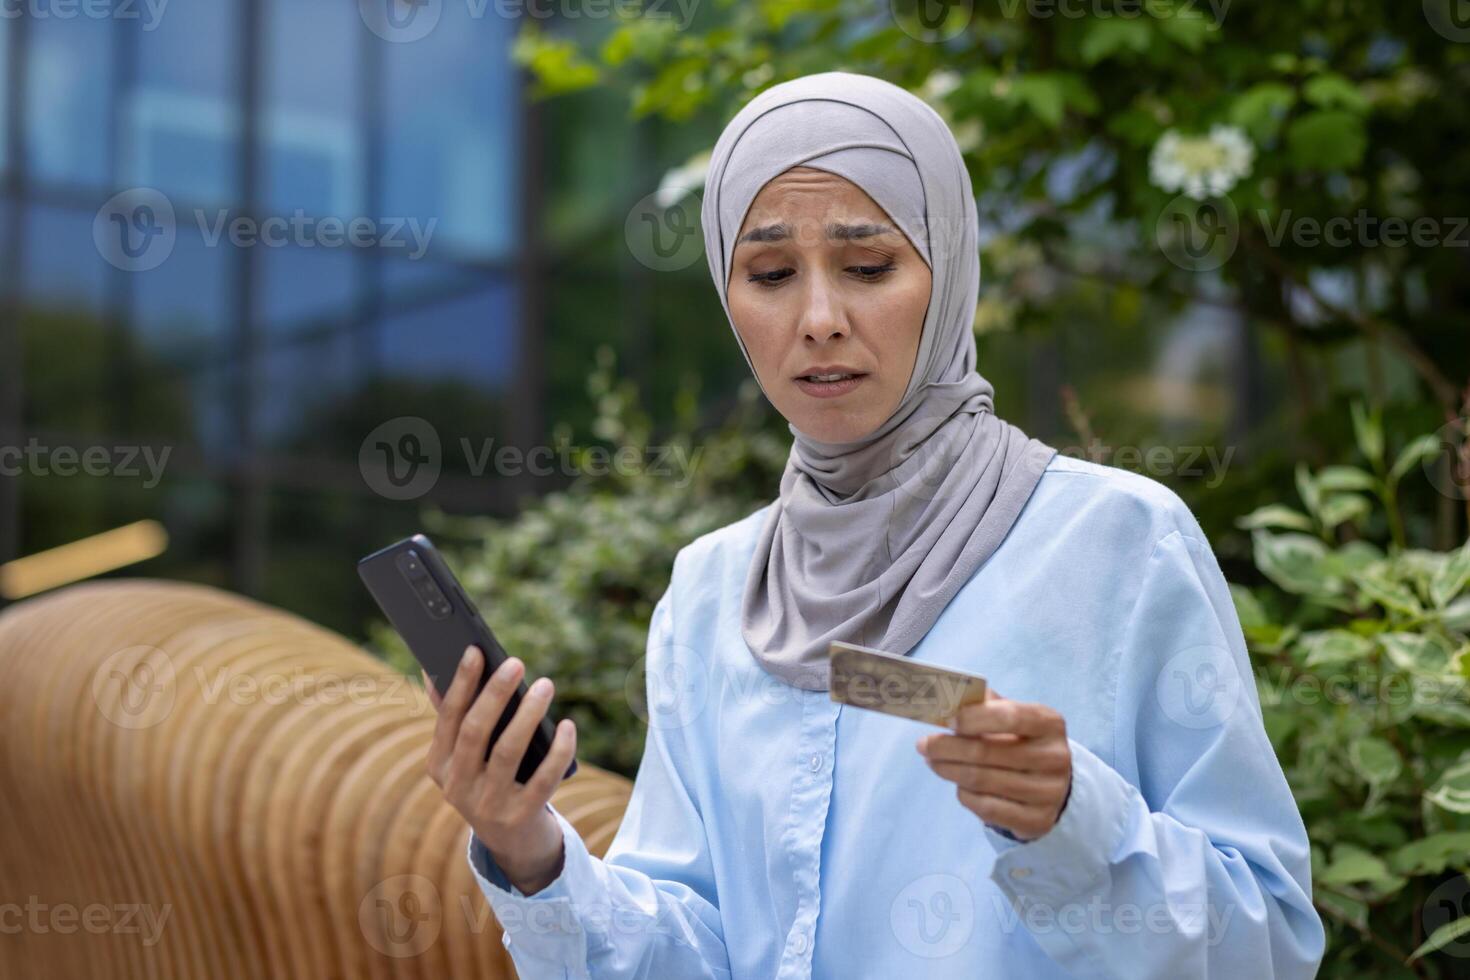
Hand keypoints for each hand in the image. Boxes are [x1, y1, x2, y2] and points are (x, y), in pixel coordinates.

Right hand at [422, 646, 577, 893]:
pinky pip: (543, 779)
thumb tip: (431, 667)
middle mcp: (457, 787)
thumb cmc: (489, 780)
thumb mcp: (465, 756)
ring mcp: (487, 806)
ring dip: (529, 714)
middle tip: (516, 662)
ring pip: (508, 752)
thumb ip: (452, 716)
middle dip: (495, 693)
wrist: (513, 843)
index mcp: (438, 766)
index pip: (449, 718)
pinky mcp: (520, 817)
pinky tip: (568, 725)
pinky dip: (558, 750)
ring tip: (546, 684)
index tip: (476, 651)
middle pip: (476, 732)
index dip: (461, 683)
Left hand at [916, 689, 1071, 841]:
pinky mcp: (1037, 820)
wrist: (1052, 784)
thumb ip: (982, 705)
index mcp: (1050, 724)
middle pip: (987, 752)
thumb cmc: (1021, 741)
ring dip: (948, 769)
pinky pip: (986, 808)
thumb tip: (946, 698)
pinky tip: (958, 784)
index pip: (1009, 717)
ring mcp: (1049, 792)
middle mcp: (1055, 758)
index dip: (973, 718)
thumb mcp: (1011, 716)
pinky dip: (964, 794)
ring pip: (982, 781)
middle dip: (946, 747)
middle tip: (923, 744)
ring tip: (932, 762)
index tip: (947, 719)